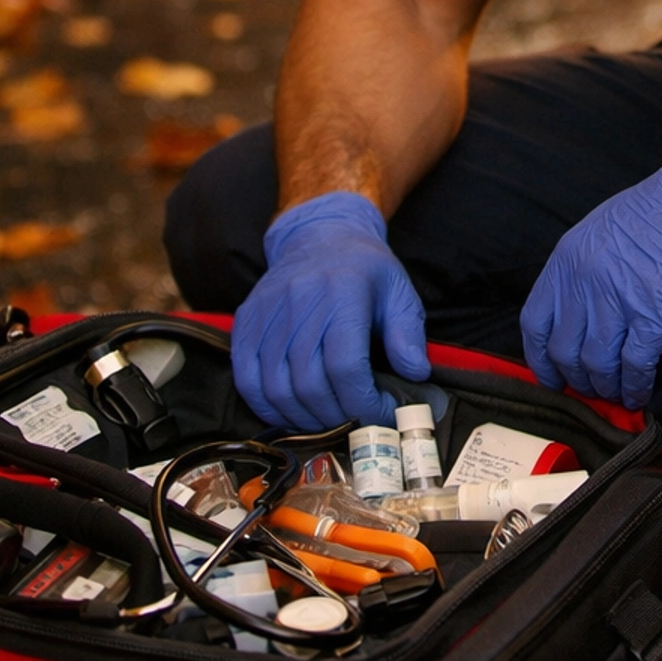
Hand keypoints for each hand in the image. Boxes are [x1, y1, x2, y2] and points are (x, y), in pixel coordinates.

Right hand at [231, 190, 430, 431]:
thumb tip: (415, 375)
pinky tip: (291, 412)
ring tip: (329, 422)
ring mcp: (267, 313)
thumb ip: (408, 334)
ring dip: (303, 418)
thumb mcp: (399, 292)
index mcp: (343, 292)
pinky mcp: (246, 322)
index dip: (363, 403)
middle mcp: (300, 302)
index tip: (381, 414)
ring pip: (276, 387)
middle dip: (337, 417)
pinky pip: (246, 378)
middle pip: (310, 383)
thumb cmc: (364, 270)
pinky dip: (267, 406)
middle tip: (356, 424)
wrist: (319, 236)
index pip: (347, 367)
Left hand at [521, 126, 661, 408]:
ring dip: (605, 387)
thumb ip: (586, 270)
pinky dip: (635, 386)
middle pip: (564, 351)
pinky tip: (640, 394)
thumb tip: (583, 313)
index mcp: (569, 257)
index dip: (539, 359)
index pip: (535, 322)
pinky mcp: (656, 315)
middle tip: (591, 390)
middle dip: (576, 380)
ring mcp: (619, 299)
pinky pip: (635, 365)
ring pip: (596, 364)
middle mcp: (586, 280)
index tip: (551, 376)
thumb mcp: (606, 230)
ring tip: (616, 394)